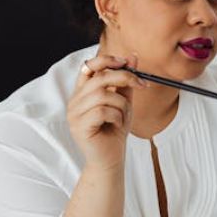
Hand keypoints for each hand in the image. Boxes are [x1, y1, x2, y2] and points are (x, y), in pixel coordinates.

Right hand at [67, 54, 145, 169]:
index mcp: (83, 92)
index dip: (106, 60)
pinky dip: (117, 116)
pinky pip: (102, 111)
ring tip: (124, 116)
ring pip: (102, 95)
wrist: (110, 159)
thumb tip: (132, 56)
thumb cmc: (115, 130)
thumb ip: (126, 81)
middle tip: (141, 85)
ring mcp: (74, 113)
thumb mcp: (124, 102)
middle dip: (124, 78)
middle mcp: (75, 100)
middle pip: (99, 78)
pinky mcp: (79, 126)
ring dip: (122, 104)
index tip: (126, 62)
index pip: (88, 66)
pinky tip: (117, 125)